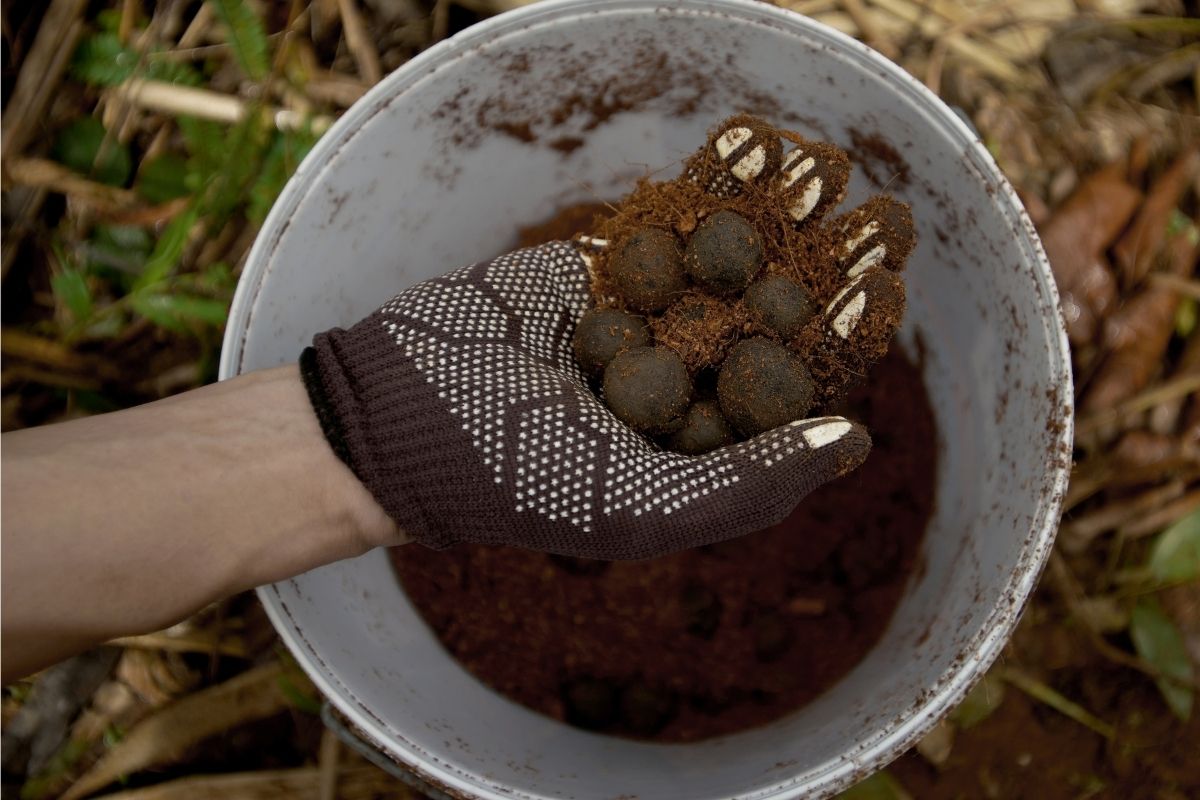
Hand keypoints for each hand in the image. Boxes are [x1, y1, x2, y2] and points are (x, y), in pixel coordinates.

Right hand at [302, 118, 909, 559]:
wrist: (400, 415)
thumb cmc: (518, 479)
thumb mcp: (641, 508)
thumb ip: (747, 485)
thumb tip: (857, 441)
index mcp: (707, 443)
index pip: (792, 383)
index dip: (843, 337)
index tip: (886, 287)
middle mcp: (688, 378)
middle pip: (776, 311)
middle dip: (831, 261)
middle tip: (885, 213)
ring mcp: (649, 317)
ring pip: (731, 255)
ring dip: (784, 209)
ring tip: (831, 163)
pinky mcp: (607, 267)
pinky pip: (670, 218)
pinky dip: (713, 180)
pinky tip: (759, 140)